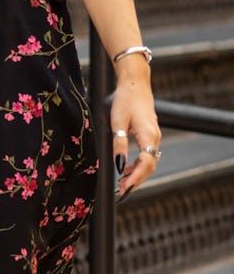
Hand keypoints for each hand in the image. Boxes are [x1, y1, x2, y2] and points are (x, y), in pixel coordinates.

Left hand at [110, 66, 161, 201]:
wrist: (135, 83)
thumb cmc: (125, 100)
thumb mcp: (117, 124)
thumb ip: (119, 146)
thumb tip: (119, 167)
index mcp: (149, 135)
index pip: (146, 164)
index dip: (136, 179)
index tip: (124, 189)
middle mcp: (155, 138)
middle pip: (149, 166)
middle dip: (136, 180)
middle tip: (120, 191)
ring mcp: (154, 136)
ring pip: (149, 162)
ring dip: (137, 174)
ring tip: (121, 183)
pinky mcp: (150, 135)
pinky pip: (147, 155)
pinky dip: (138, 165)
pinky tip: (126, 169)